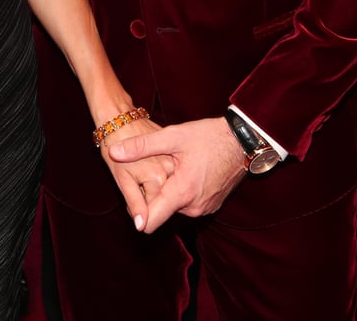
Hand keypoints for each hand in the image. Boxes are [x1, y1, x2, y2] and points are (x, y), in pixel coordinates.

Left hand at [109, 117, 246, 232]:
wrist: (242, 140)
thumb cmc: (208, 136)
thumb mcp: (172, 136)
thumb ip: (141, 146)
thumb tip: (114, 152)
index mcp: (182, 193)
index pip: (152, 221)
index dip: (137, 214)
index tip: (129, 201)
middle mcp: (194, 207)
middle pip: (162, 211)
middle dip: (153, 194)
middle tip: (150, 171)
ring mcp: (205, 208)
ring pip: (175, 205)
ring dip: (169, 190)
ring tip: (169, 167)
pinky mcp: (212, 204)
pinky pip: (188, 203)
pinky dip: (182, 190)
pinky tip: (184, 170)